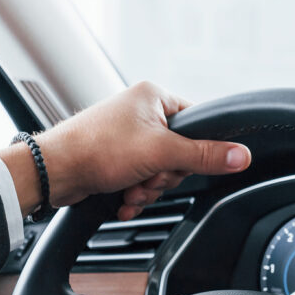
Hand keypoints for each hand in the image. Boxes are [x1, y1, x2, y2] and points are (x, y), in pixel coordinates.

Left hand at [0, 82, 250, 220]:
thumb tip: (240, 155)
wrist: (54, 172)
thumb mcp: (160, 153)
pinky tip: (123, 198)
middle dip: (163, 175)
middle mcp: (139, 111)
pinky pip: (140, 178)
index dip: (193, 149)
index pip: (196, 121)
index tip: (179, 162)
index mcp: (153, 96)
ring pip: (158, 170)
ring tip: (130, 188)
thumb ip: (203, 155)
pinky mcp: (114, 157)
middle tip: (148, 176)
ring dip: (147, 188)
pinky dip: (134, 193)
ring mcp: (125, 135)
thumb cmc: (96, 149)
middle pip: (178, 152)